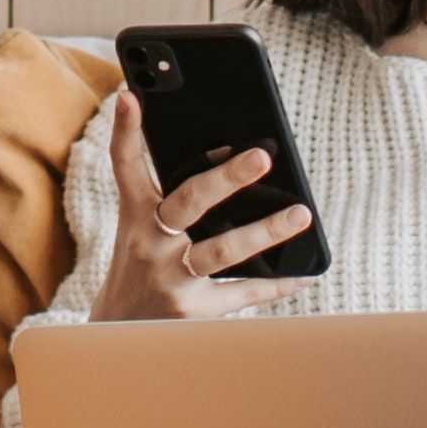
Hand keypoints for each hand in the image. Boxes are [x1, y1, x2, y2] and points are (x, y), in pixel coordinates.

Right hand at [89, 90, 309, 319]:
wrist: (120, 331)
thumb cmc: (141, 262)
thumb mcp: (139, 224)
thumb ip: (167, 191)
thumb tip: (216, 150)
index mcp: (136, 213)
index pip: (126, 165)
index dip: (125, 130)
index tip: (130, 96)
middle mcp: (150, 243)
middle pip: (189, 203)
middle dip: (226, 179)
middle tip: (262, 157)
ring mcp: (171, 277)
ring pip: (223, 250)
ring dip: (265, 232)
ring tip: (301, 215)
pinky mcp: (194, 310)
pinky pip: (244, 293)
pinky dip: (278, 284)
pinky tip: (305, 273)